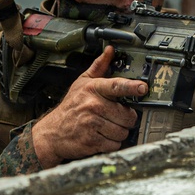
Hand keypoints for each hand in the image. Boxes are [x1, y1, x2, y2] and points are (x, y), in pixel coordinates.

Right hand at [31, 46, 146, 166]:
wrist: (51, 133)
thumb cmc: (71, 107)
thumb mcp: (82, 83)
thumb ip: (99, 67)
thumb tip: (110, 51)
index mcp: (93, 89)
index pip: (116, 86)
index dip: (131, 87)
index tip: (142, 88)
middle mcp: (93, 105)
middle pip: (127, 116)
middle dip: (125, 119)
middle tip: (115, 117)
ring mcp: (92, 124)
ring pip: (123, 131)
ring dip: (118, 132)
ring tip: (106, 127)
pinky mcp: (92, 141)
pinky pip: (115, 144)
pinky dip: (112, 143)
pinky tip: (102, 136)